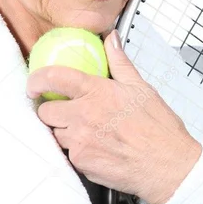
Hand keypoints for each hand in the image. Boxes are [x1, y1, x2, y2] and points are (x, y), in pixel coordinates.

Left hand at [26, 30, 201, 203]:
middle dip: (54, 110)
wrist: (167, 164)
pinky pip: (68, 153)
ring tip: (91, 130)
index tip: (35, 83)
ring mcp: (80, 141)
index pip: (54, 78)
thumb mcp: (141, 88)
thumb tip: (111, 40)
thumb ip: (120, 62)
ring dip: (67, 130)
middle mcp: (85, 116)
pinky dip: (78, 149)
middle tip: (71, 111)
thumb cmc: (158, 128)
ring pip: (56, 133)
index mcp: (98, 92)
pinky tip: (98, 146)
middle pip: (46, 110)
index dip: (37, 79)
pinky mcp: (81, 162)